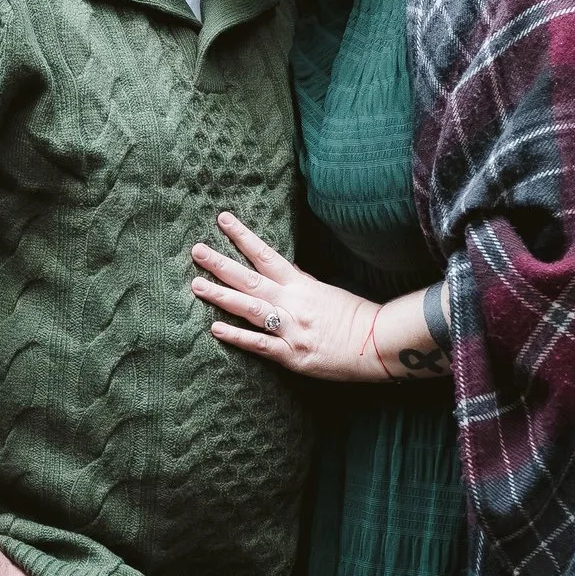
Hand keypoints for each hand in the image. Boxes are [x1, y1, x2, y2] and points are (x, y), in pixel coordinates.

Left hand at [191, 211, 385, 380]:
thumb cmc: (356, 315)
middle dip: (221, 264)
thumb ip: (302, 282)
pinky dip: (237, 336)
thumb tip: (283, 269)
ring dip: (221, 295)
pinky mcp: (291, 355)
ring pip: (250, 308)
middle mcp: (292, 302)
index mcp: (301, 285)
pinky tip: (215, 328)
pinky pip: (260, 344)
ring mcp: (290, 328)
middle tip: (196, 250)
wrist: (378, 344)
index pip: (266, 254)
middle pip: (250, 279)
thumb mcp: (328, 291)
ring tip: (196, 285)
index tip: (223, 220)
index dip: (243, 237)